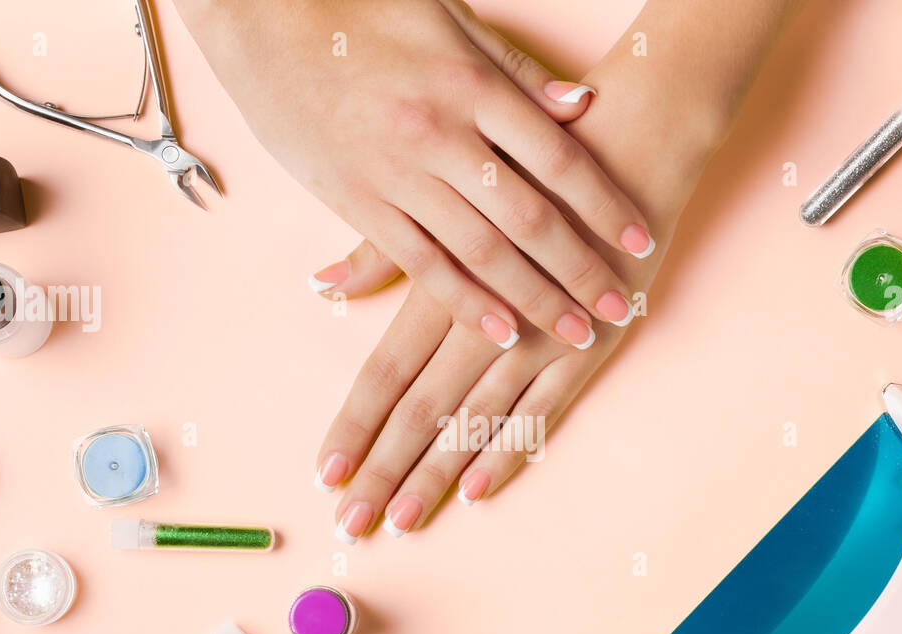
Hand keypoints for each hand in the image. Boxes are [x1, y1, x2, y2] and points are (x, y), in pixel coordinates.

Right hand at [174, 0, 654, 347]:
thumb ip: (515, 70)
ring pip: (482, 252)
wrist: (261, 13)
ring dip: (536, 299)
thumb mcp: (448, 19)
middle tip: (618, 305)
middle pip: (529, 219)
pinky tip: (502, 332)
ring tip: (576, 332)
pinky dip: (466, 303)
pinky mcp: (358, 203)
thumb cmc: (361, 7)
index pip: (557, 158)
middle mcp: (440, 136)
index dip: (604, 204)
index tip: (640, 237)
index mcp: (470, 86)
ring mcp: (397, 175)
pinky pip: (422, 265)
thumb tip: (583, 104)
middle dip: (581, 269)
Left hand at [312, 50, 710, 539]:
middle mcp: (484, 321)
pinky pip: (542, 412)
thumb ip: (380, 253)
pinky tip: (477, 490)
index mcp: (440, 286)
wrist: (626, 147)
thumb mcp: (442, 198)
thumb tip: (321, 284)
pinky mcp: (588, 350)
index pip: (383, 374)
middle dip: (382, 470)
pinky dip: (508, 449)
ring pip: (474, 422)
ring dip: (435, 474)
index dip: (353, 427)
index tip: (324, 473)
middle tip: (350, 523)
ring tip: (402, 520)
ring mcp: (539, 341)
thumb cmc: (523, 170)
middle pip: (420, 411)